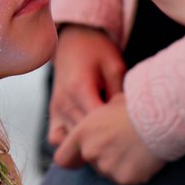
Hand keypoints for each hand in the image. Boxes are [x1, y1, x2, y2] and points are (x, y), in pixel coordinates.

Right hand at [47, 26, 124, 146]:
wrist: (74, 39)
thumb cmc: (97, 50)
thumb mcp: (115, 66)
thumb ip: (118, 94)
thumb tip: (126, 121)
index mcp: (80, 89)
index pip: (97, 125)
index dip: (115, 133)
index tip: (130, 133)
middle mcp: (64, 102)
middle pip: (84, 138)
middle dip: (104, 142)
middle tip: (123, 140)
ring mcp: (56, 110)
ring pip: (70, 143)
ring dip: (87, 145)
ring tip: (106, 140)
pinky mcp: (53, 113)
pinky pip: (55, 139)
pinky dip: (69, 144)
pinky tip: (88, 138)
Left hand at [52, 93, 165, 184]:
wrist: (162, 116)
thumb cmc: (138, 105)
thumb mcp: (111, 104)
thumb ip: (98, 119)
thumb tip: (100, 118)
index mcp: (83, 133)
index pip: (63, 159)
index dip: (72, 159)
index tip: (81, 158)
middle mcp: (91, 152)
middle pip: (91, 165)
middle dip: (104, 157)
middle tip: (123, 144)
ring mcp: (107, 167)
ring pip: (109, 172)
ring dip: (120, 164)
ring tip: (137, 148)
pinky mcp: (125, 178)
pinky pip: (127, 179)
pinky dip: (135, 171)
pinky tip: (146, 157)